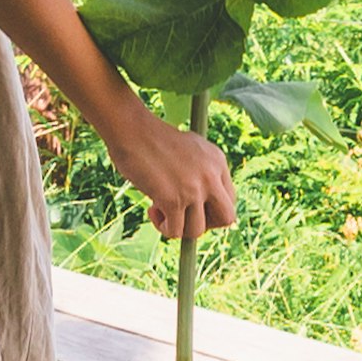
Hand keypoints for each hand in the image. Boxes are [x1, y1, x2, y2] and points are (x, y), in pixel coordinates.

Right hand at [117, 114, 236, 243]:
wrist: (130, 128)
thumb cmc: (152, 138)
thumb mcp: (188, 148)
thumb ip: (201, 170)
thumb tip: (198, 203)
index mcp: (218, 161)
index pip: (230, 200)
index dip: (211, 210)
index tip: (190, 205)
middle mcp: (211, 175)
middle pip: (226, 219)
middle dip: (205, 223)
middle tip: (184, 215)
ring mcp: (194, 188)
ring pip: (198, 230)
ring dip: (179, 227)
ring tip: (161, 209)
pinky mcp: (173, 200)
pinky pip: (175, 232)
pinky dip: (163, 227)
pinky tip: (152, 209)